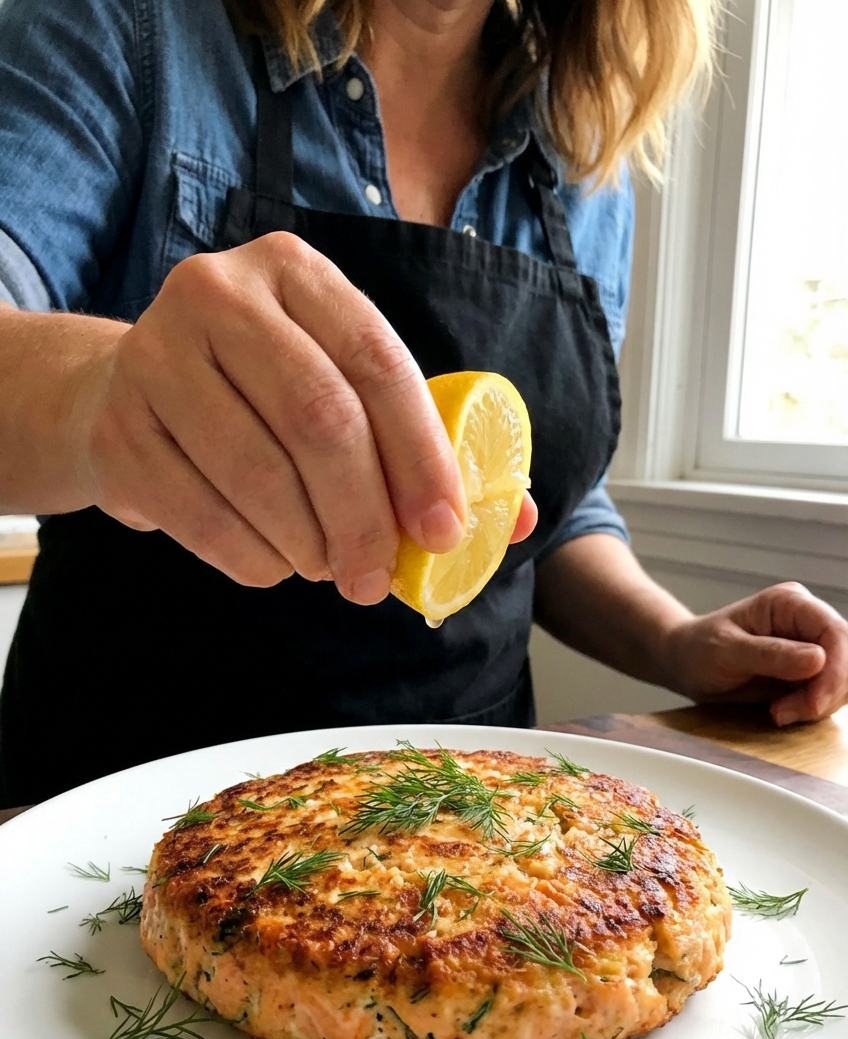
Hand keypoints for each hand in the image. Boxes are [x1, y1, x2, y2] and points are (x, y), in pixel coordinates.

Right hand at [69, 233, 534, 600]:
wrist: (124, 396)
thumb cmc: (259, 397)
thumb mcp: (340, 390)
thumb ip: (423, 443)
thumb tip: (513, 518)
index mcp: (294, 272)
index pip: (377, 363)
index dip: (422, 456)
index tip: (444, 531)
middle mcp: (218, 295)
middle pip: (319, 419)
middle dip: (364, 516)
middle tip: (380, 578)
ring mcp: (155, 358)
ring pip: (259, 474)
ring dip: (310, 544)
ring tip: (330, 569)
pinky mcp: (119, 430)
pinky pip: (203, 517)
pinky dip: (255, 560)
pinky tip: (277, 565)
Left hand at [665, 582, 847, 724]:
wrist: (685, 663)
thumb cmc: (698, 649)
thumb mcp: (725, 651)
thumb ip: (770, 654)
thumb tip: (819, 659)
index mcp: (790, 604)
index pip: (834, 632)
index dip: (836, 671)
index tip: (814, 703)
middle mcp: (807, 622)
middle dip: (826, 693)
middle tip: (786, 712)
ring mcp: (811, 648)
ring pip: (844, 681)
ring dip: (819, 704)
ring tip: (778, 712)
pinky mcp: (809, 673)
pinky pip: (830, 695)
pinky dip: (812, 710)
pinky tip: (782, 711)